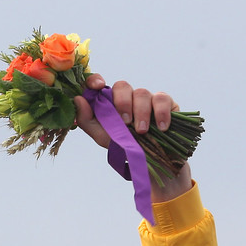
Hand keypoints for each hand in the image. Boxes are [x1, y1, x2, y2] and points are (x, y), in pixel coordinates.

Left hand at [72, 75, 192, 201]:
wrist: (152, 165)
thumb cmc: (126, 148)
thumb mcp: (103, 137)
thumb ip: (87, 120)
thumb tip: (78, 99)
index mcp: (110, 102)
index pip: (100, 83)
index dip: (95, 80)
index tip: (98, 86)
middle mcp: (128, 97)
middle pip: (122, 85)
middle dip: (122, 102)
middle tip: (125, 122)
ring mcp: (147, 99)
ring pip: (142, 93)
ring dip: (141, 113)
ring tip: (141, 132)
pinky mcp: (167, 104)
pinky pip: (162, 99)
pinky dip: (161, 113)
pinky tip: (161, 128)